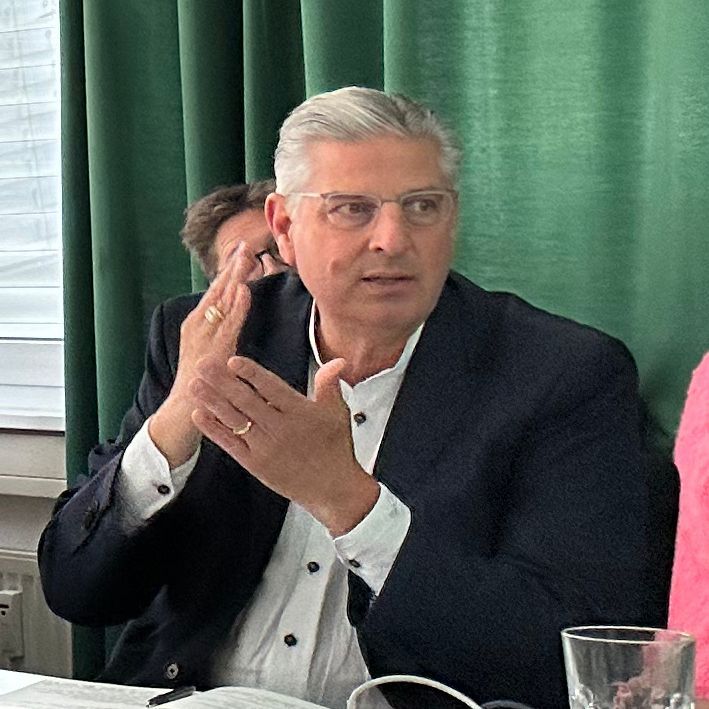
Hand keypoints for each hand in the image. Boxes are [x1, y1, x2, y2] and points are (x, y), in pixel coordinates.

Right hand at [149, 244, 253, 466]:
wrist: (183, 414)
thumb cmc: (202, 385)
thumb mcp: (211, 352)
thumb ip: (223, 332)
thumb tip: (237, 313)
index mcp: (198, 325)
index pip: (217, 292)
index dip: (230, 271)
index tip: (244, 250)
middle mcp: (197, 327)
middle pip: (217, 290)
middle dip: (232, 267)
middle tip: (246, 243)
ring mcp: (203, 338)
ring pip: (221, 303)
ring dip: (234, 278)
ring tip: (247, 256)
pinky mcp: (212, 352)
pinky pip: (227, 325)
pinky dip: (235, 306)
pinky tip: (243, 290)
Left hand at [189, 355, 379, 535]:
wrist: (333, 489)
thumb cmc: (336, 449)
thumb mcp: (338, 412)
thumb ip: (330, 384)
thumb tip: (337, 361)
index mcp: (300, 413)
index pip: (271, 388)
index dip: (251, 374)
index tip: (233, 361)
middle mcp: (280, 429)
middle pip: (246, 401)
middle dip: (222, 381)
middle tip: (203, 364)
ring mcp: (265, 448)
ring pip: (234, 420)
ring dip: (212, 401)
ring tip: (194, 385)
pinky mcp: (255, 464)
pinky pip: (230, 444)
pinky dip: (214, 429)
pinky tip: (199, 414)